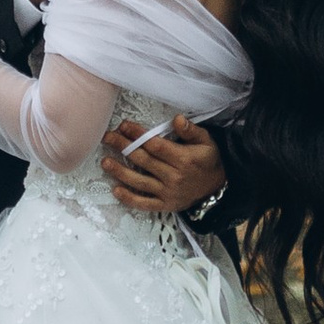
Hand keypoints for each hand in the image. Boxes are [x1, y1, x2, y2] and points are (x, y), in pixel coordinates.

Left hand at [105, 114, 224, 217]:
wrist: (218, 189)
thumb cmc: (209, 161)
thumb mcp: (207, 141)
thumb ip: (191, 130)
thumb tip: (177, 119)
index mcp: (183, 159)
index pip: (154, 145)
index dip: (137, 134)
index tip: (123, 125)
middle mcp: (174, 176)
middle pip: (143, 160)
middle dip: (123, 147)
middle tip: (107, 137)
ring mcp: (168, 192)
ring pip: (139, 181)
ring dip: (120, 171)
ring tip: (104, 161)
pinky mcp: (165, 205)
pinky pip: (144, 203)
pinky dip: (129, 199)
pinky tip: (116, 190)